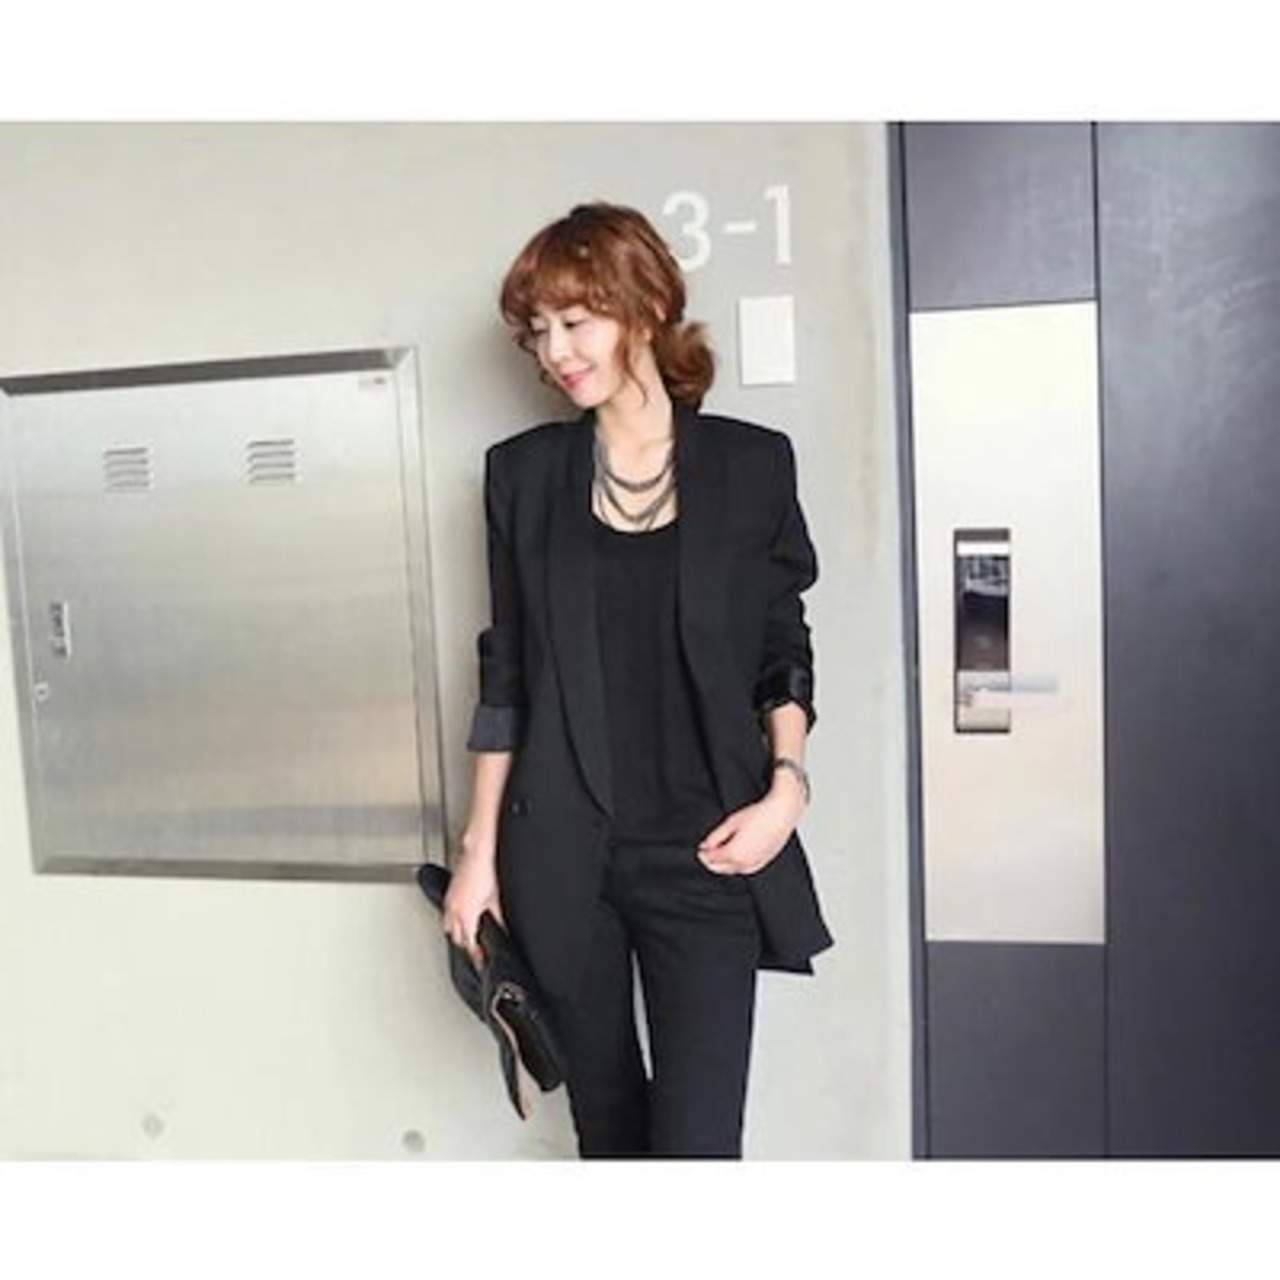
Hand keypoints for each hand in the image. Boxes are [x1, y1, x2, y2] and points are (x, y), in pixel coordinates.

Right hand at [442, 841, 502, 963]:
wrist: (478, 852)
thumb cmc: (486, 871)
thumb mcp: (495, 899)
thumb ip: (498, 918)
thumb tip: (502, 929)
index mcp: (466, 915)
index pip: (469, 943)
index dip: (476, 955)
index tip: (481, 961)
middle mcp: (455, 910)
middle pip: (457, 938)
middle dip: (466, 945)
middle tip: (477, 951)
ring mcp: (450, 901)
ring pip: (449, 926)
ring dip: (458, 932)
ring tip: (468, 935)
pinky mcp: (449, 892)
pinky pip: (448, 913)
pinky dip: (454, 919)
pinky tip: (463, 916)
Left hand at [697, 777, 806, 875]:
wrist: (782, 813)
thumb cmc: (760, 815)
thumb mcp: (731, 822)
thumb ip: (716, 836)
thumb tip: (705, 845)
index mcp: (734, 853)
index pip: (712, 859)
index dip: (703, 855)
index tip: (700, 849)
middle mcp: (744, 863)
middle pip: (721, 868)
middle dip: (711, 862)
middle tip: (706, 852)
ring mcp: (756, 863)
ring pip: (733, 870)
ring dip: (724, 865)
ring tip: (720, 854)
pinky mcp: (765, 861)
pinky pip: (746, 869)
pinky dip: (737, 866)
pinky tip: (735, 858)